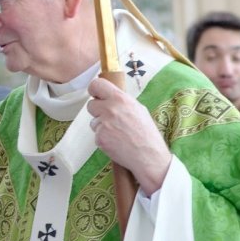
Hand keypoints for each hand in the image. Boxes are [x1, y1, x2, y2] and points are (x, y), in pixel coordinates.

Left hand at [87, 77, 171, 195]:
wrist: (149, 155)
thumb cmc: (146, 133)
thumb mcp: (138, 109)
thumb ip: (121, 102)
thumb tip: (108, 97)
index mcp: (121, 99)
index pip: (96, 85)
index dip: (94, 90)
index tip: (96, 95)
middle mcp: (110, 109)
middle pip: (90, 105)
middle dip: (97, 111)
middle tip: (110, 119)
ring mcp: (103, 124)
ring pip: (93, 121)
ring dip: (101, 126)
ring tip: (118, 133)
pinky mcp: (99, 137)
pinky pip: (96, 134)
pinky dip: (103, 138)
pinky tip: (115, 141)